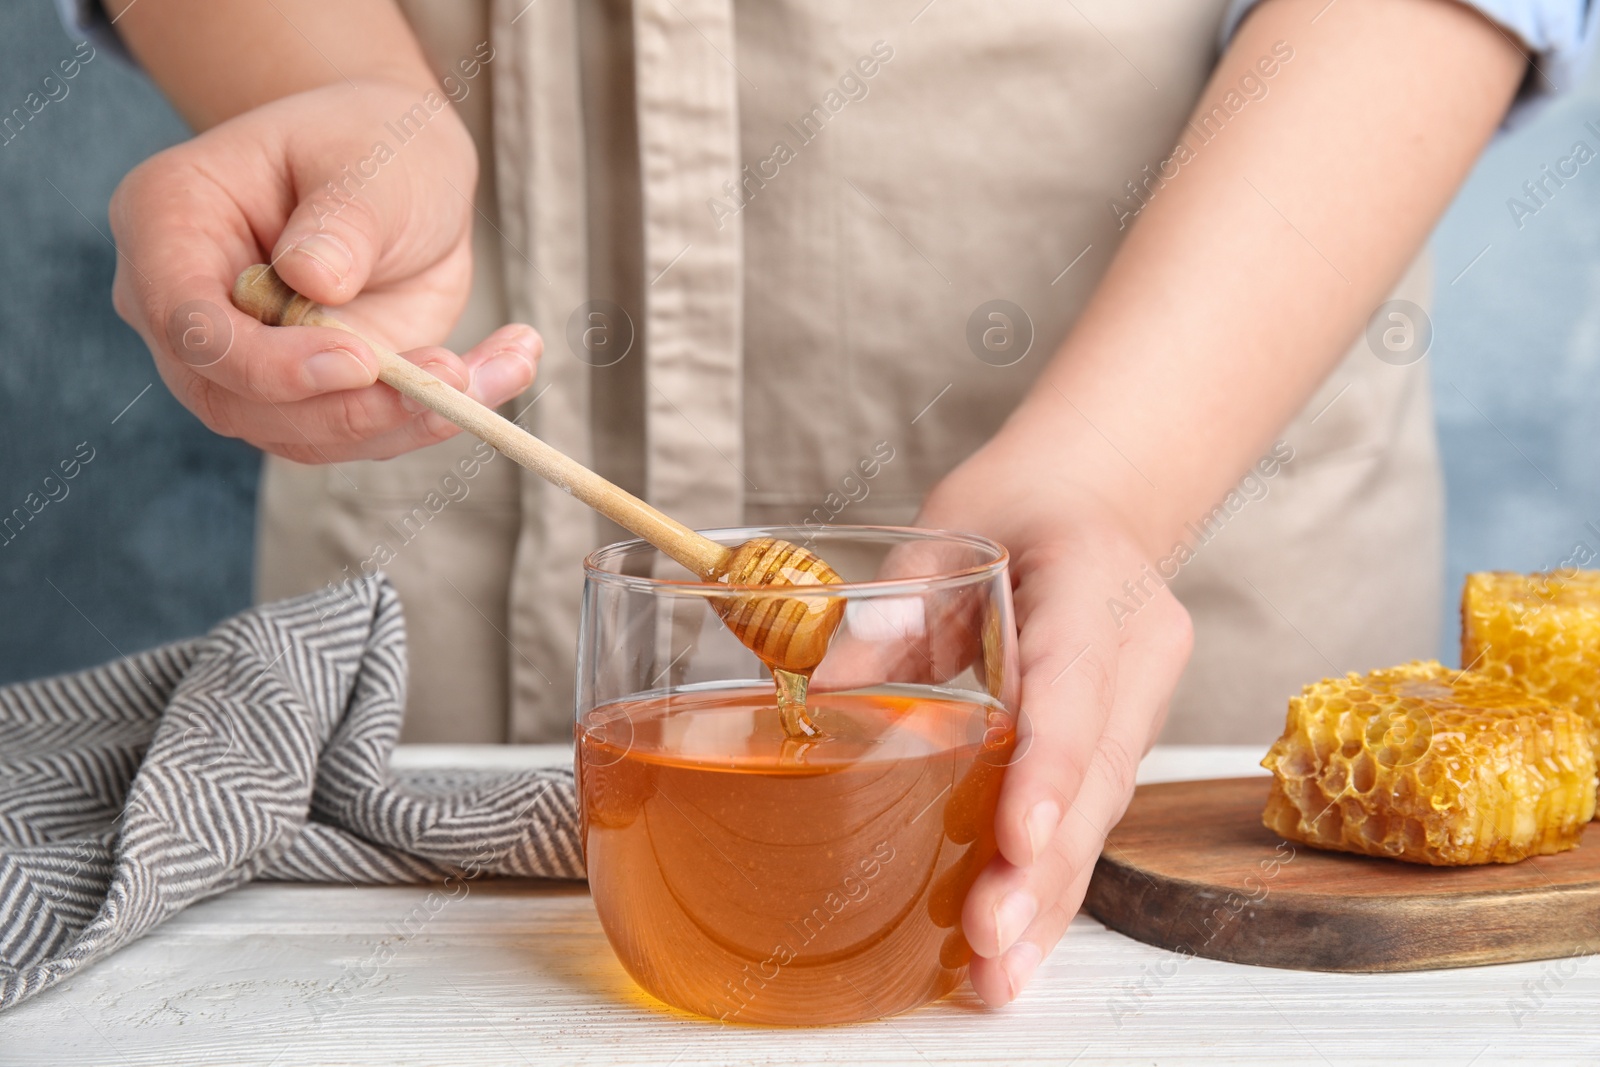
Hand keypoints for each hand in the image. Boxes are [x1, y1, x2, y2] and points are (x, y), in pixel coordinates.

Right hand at [109, 81, 539, 462]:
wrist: (399, 171)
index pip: (188, 320)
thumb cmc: (372, 144)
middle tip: (451, 386)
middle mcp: (189, 306)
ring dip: (401, 422)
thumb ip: (342, 221)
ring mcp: (244, 360)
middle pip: (238, 399)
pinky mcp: (307, 394)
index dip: (267, 363)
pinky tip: (503, 371)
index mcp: (171, 222)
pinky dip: (433, 418)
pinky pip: (359, 431)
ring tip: (489, 373)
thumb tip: (314, 284)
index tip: (361, 361)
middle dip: (349, 409)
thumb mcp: (370, 160)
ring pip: (301, 434)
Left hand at [917, 450, 1192, 1006]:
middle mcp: (1138, 650)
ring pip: (1102, 810)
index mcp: (1094, 583)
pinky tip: (1019, 938)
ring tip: (1000, 975)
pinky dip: (1054, 874)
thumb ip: (890, 616)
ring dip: (1051, 894)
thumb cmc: (1015, 507)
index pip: (1075, 685)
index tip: (1017, 837)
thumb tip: (812, 706)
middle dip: (1043, 867)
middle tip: (990, 943)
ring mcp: (1143, 698)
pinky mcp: (1125, 735)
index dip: (1047, 767)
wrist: (1097, 494)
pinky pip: (1094, 811)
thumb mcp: (942, 536)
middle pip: (1097, 774)